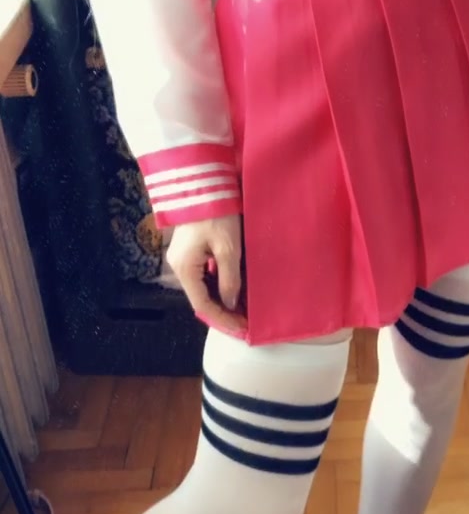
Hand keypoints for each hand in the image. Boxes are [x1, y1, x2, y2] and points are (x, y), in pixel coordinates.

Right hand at [166, 216, 246, 335]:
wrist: (203, 184)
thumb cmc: (216, 215)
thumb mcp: (228, 249)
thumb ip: (229, 279)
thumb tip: (231, 303)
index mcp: (184, 268)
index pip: (203, 305)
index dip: (223, 319)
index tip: (242, 328)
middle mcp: (179, 266)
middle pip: (201, 298)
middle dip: (223, 312)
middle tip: (245, 323)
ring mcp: (182, 258)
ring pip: (202, 288)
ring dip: (221, 300)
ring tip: (243, 310)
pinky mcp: (190, 250)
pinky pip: (203, 276)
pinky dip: (218, 286)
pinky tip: (234, 290)